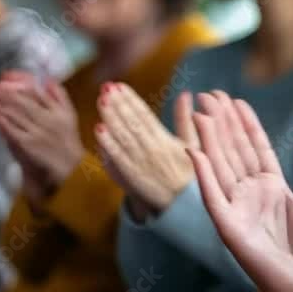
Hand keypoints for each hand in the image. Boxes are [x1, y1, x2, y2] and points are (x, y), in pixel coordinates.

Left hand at [0, 72, 82, 199]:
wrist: (69, 168)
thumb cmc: (67, 140)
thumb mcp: (69, 115)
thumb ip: (60, 96)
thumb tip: (48, 78)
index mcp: (60, 111)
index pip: (40, 92)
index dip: (23, 81)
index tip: (10, 74)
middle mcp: (50, 120)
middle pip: (26, 101)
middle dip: (11, 91)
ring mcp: (38, 132)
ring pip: (18, 114)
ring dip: (4, 103)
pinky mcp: (28, 144)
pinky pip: (13, 129)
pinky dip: (3, 119)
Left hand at [95, 83, 198, 212]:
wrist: (184, 205)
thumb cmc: (190, 173)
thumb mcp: (193, 144)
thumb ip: (185, 119)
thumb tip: (186, 94)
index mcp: (166, 141)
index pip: (145, 115)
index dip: (131, 100)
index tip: (119, 85)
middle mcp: (153, 150)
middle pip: (132, 123)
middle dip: (118, 103)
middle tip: (106, 87)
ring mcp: (141, 164)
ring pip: (123, 137)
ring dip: (111, 117)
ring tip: (101, 100)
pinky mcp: (132, 177)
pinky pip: (118, 159)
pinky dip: (108, 144)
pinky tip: (98, 128)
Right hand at [188, 92, 292, 291]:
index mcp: (271, 186)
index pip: (255, 147)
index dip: (245, 123)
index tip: (235, 98)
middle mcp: (250, 194)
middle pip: (233, 150)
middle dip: (223, 122)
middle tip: (210, 93)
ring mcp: (238, 209)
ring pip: (220, 166)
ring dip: (209, 139)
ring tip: (200, 111)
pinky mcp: (230, 228)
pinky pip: (213, 197)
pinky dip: (203, 175)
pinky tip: (194, 152)